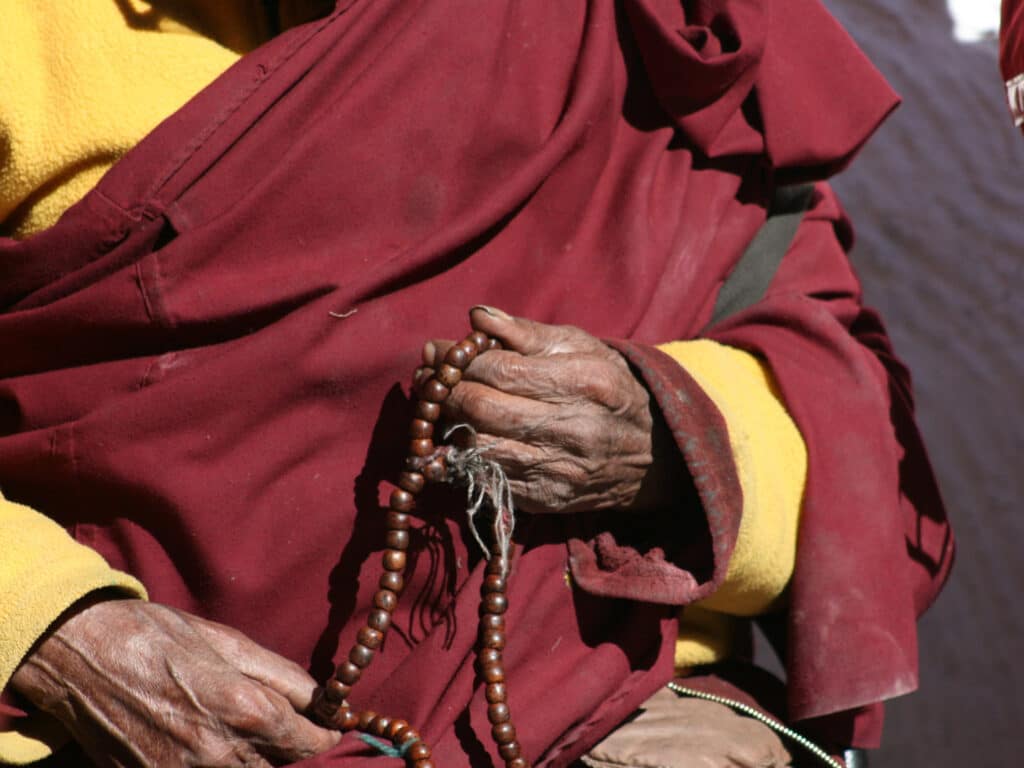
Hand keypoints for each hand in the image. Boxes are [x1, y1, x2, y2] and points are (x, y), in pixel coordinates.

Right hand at [9, 598, 339, 766]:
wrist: (79, 654)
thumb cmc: (157, 637)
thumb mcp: (228, 641)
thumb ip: (281, 675)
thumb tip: (321, 699)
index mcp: (243, 709)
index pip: (306, 743)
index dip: (323, 735)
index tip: (330, 727)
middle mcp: (218, 753)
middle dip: (290, 751)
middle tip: (287, 729)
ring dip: (256, 761)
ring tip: (246, 736)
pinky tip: (211, 746)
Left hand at [418, 307, 677, 514]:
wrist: (653, 454)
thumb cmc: (610, 388)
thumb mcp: (581, 348)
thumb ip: (527, 333)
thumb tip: (477, 317)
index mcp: (584, 382)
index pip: (501, 371)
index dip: (458, 361)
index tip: (436, 351)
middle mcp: (573, 429)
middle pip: (483, 411)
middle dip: (443, 393)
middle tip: (428, 380)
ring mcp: (558, 469)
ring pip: (477, 448)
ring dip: (445, 427)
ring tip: (437, 407)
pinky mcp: (545, 499)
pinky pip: (485, 478)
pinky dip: (460, 459)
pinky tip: (454, 440)